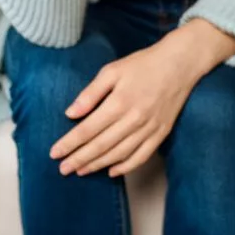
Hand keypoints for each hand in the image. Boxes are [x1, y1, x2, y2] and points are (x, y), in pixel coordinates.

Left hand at [51, 20, 234, 177]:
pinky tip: (112, 171)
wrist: (180, 63)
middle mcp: (134, 119)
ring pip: (119, 154)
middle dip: (79, 159)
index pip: (88, 129)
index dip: (69, 143)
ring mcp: (150, 128)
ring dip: (98, 165)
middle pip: (101, 146)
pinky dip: (126, 167)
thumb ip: (91, 93)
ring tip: (81, 171)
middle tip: (62, 169)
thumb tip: (70, 113)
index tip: (54, 154)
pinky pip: (142, 156)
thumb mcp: (112, 70)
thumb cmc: (143, 64)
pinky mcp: (162, 133)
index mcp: (120, 102)